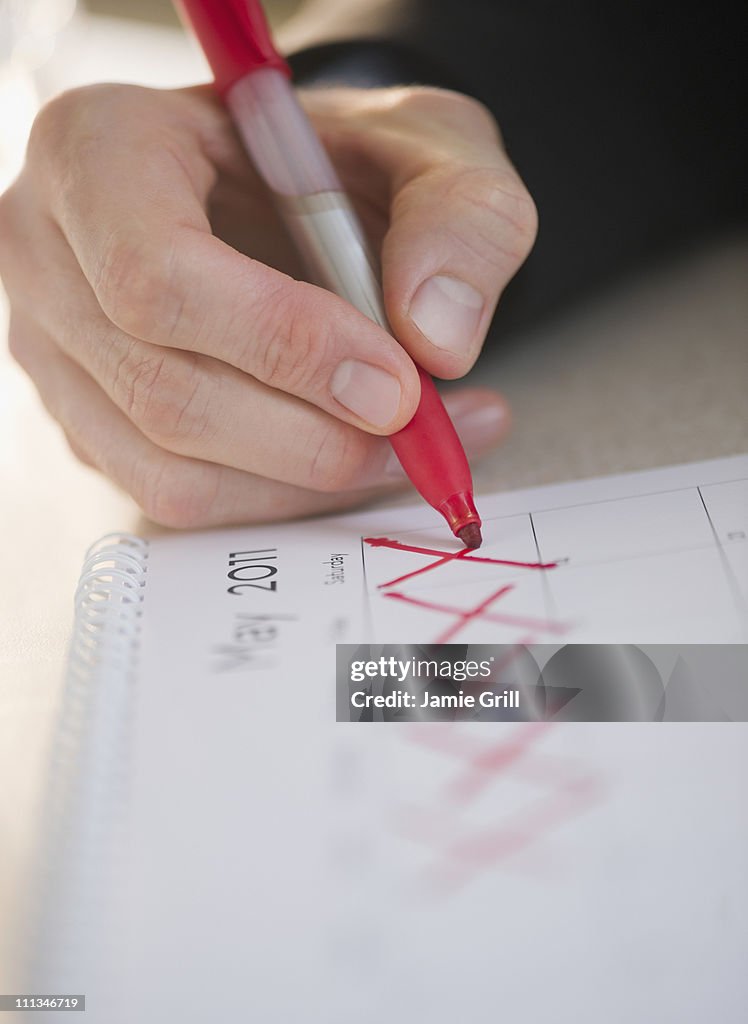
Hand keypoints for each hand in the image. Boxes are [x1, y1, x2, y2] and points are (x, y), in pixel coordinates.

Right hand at [0, 83, 535, 526]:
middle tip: (426, 435)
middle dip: (313, 438)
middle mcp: (50, 256)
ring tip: (414, 451)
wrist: (286, 192)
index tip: (398, 387)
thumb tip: (437, 339)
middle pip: (163, 392)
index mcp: (97, 151)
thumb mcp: (424, 142)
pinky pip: (179, 496)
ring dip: (307, 482)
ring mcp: (58, 351)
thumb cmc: (337, 158)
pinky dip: (280, 497)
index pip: (156, 275)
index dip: (281, 345)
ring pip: (170, 470)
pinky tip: (354, 460)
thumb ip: (460, 216)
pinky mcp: (89, 421)